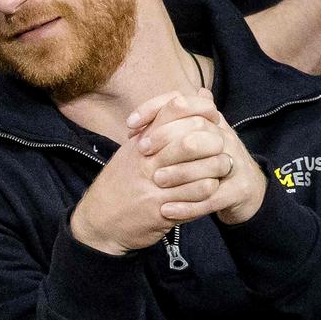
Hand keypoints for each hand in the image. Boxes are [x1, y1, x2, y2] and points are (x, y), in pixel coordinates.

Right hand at [71, 91, 227, 254]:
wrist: (98, 221)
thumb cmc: (119, 185)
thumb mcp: (133, 151)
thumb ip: (161, 126)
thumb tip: (194, 98)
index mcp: (141, 139)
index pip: (175, 107)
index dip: (201, 109)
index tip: (211, 120)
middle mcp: (147, 157)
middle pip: (192, 136)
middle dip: (214, 140)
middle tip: (221, 146)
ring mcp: (154, 183)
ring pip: (201, 167)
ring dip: (217, 167)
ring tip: (221, 169)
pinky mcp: (161, 208)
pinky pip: (197, 193)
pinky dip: (209, 190)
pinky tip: (210, 189)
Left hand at [131, 88, 266, 224]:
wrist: (243, 191)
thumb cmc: (206, 163)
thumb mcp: (186, 144)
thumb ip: (163, 133)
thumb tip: (132, 125)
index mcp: (209, 121)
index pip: (182, 102)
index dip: (154, 109)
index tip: (130, 124)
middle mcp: (224, 136)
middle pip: (197, 126)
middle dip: (165, 137)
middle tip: (142, 152)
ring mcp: (236, 162)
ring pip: (209, 162)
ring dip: (179, 172)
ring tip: (155, 181)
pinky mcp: (240, 189)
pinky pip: (214, 197)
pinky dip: (189, 206)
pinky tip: (167, 210)